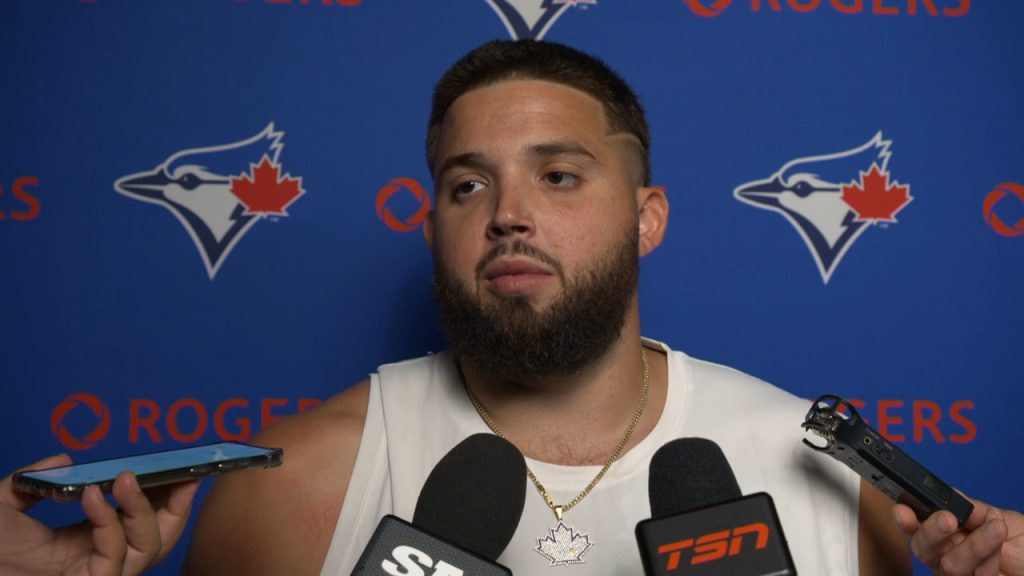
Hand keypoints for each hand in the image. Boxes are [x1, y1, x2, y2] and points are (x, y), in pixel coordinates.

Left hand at [0, 454, 199, 575]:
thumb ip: (34, 479)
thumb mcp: (7, 503)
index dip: (166, 496)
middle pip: (161, 539)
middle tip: (183, 473)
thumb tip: (65, 460)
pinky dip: (109, 521)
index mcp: (87, 543)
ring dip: (143, 509)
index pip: (142, 522)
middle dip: (178, 506)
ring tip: (127, 477)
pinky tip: (94, 494)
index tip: (180, 467)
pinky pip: (113, 555)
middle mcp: (99, 561)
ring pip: (148, 549)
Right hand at [894, 496, 1023, 574]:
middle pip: (923, 549)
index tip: (903, 509)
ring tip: (995, 527)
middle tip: (947, 519)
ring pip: (949, 566)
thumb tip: (950, 494)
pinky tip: (999, 540)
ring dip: (972, 546)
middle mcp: (950, 556)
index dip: (906, 519)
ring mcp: (962, 575)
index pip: (918, 527)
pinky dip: (988, 556)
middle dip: (930, 531)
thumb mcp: (1003, 519)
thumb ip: (976, 510)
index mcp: (950, 535)